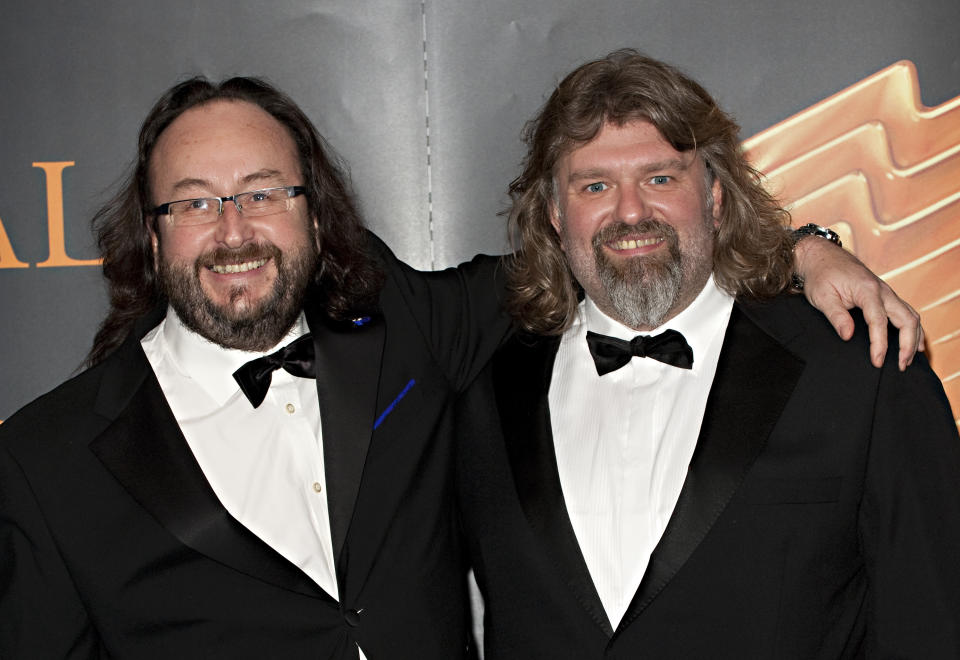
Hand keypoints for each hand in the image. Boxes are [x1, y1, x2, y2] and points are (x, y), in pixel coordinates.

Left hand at [794, 236, 922, 369]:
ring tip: (908, 359)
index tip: (877, 362)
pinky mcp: (884, 295)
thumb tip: (848, 336)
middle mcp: (882, 290)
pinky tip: (912, 342)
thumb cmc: (820, 275)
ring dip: (914, 338)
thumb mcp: (822, 296)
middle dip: (907, 344)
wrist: (821, 256)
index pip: (879, 321)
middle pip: (907, 319)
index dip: (880, 344)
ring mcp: (886, 292)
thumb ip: (836, 316)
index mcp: (867, 290)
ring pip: (911, 315)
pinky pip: (906, 311)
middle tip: (901, 366)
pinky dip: (912, 328)